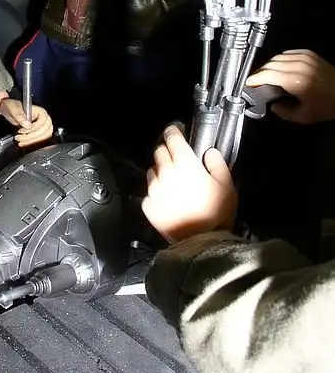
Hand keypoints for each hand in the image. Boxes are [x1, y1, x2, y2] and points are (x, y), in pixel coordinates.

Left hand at [0, 99, 53, 146]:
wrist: (8, 110)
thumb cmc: (12, 106)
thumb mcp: (13, 109)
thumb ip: (20, 116)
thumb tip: (28, 125)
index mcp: (40, 111)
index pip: (43, 121)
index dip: (34, 127)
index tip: (22, 130)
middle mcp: (43, 119)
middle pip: (45, 130)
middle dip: (32, 136)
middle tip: (20, 137)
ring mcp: (42, 126)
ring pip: (44, 137)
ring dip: (32, 141)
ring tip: (20, 141)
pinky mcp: (39, 133)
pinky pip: (40, 140)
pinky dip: (32, 143)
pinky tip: (24, 143)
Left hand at [141, 125, 237, 242]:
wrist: (200, 242)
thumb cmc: (216, 213)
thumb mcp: (226, 185)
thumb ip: (217, 163)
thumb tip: (208, 152)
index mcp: (184, 163)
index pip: (172, 137)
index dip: (173, 131)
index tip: (175, 131)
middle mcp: (165, 172)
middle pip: (159, 151)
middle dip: (167, 151)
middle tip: (177, 159)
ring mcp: (153, 189)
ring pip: (152, 171)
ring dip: (160, 172)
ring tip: (173, 182)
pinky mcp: (147, 205)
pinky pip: (149, 192)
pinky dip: (156, 192)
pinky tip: (167, 199)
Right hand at [246, 50, 334, 124]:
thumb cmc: (327, 105)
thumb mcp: (304, 116)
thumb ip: (283, 112)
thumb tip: (273, 105)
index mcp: (295, 81)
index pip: (267, 74)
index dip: (254, 79)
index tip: (248, 83)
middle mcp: (299, 66)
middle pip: (270, 64)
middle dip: (260, 72)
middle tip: (256, 82)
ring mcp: (304, 58)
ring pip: (277, 57)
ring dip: (269, 66)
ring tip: (267, 76)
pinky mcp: (309, 54)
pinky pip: (288, 53)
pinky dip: (280, 60)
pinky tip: (280, 68)